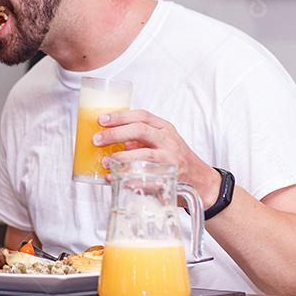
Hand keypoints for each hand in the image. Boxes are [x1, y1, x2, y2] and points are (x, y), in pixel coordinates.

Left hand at [95, 109, 220, 205]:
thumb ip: (139, 137)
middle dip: (116, 134)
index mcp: (164, 128)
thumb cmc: (174, 157)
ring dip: (121, 157)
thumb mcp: (160, 140)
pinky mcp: (170, 177)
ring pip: (144, 155)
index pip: (142, 116)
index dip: (120, 116)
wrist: (199, 179)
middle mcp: (168, 141)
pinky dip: (129, 178)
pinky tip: (116, 179)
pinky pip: (147, 178)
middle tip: (97, 140)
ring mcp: (170, 159)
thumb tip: (108, 136)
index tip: (101, 120)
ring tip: (105, 161)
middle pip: (140, 131)